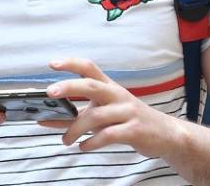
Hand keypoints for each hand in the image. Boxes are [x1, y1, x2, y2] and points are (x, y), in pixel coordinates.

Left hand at [39, 58, 183, 157]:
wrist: (165, 133)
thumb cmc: (127, 120)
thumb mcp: (103, 114)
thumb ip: (76, 116)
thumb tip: (44, 119)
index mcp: (109, 87)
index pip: (89, 68)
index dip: (70, 64)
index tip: (52, 63)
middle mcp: (118, 95)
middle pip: (91, 86)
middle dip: (69, 87)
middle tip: (50, 92)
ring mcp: (127, 112)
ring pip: (96, 116)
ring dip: (75, 129)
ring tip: (65, 140)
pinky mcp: (134, 130)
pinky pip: (108, 135)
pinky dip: (92, 142)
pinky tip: (83, 147)